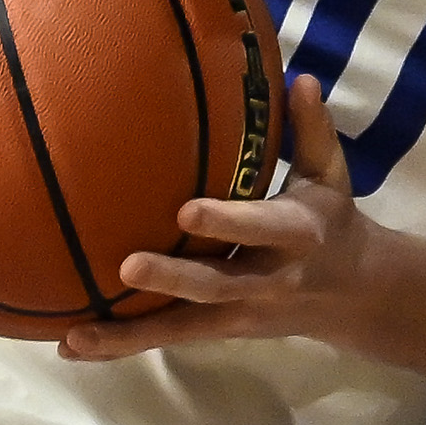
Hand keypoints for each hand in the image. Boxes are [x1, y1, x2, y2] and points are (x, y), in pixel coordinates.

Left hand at [59, 76, 374, 360]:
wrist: (353, 296)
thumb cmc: (331, 219)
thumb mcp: (330, 174)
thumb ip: (312, 128)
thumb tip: (300, 79)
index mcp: (297, 234)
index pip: (262, 227)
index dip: (227, 222)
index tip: (185, 210)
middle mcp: (267, 280)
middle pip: (216, 285)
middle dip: (173, 278)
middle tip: (126, 267)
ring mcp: (240, 313)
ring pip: (183, 327)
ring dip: (129, 332)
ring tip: (78, 334)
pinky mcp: (220, 331)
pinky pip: (168, 339)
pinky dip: (120, 345)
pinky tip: (72, 345)